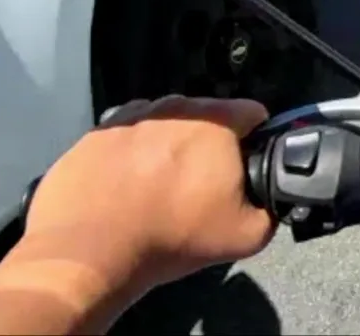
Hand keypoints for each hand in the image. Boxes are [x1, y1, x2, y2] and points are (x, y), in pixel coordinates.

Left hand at [22, 95, 275, 294]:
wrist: (88, 252)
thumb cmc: (171, 237)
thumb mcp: (246, 236)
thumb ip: (271, 210)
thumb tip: (270, 202)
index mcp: (216, 122)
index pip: (255, 113)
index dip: (259, 140)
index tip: (247, 169)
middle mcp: (175, 107)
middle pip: (209, 117)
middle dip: (212, 145)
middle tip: (202, 187)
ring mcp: (130, 116)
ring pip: (167, 124)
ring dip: (171, 146)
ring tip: (161, 187)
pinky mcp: (94, 134)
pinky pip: (128, 136)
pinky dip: (134, 154)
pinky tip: (128, 186)